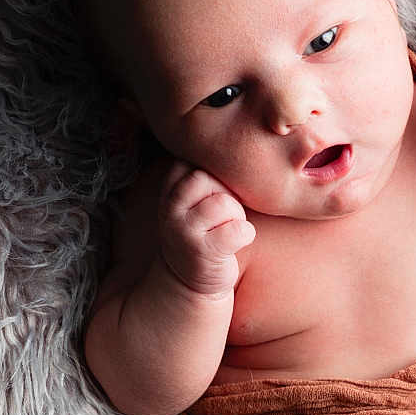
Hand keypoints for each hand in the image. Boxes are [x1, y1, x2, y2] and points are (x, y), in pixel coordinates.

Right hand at [155, 159, 254, 297]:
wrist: (191, 279)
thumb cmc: (205, 229)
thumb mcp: (196, 196)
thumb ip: (207, 171)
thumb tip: (236, 135)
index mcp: (171, 186)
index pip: (197, 160)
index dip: (216, 176)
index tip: (215, 194)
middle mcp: (171, 205)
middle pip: (209, 178)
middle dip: (226, 195)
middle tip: (222, 215)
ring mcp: (183, 229)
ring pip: (224, 203)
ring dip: (236, 216)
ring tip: (226, 229)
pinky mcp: (201, 251)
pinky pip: (237, 230)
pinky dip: (244, 235)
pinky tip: (233, 243)